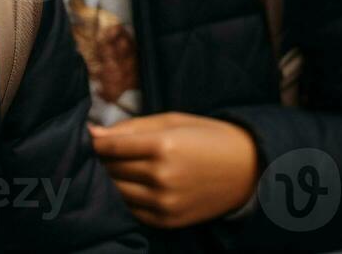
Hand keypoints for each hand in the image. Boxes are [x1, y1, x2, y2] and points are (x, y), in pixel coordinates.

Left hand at [89, 112, 258, 229]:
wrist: (248, 169)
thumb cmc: (206, 137)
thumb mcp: (171, 121)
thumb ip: (131, 128)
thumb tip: (93, 133)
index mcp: (163, 145)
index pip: (110, 146)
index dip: (96, 142)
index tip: (93, 138)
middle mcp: (162, 176)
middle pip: (110, 169)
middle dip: (104, 160)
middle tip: (107, 153)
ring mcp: (166, 202)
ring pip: (117, 192)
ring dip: (113, 180)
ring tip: (121, 169)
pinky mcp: (169, 220)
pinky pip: (132, 211)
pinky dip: (127, 199)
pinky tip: (136, 186)